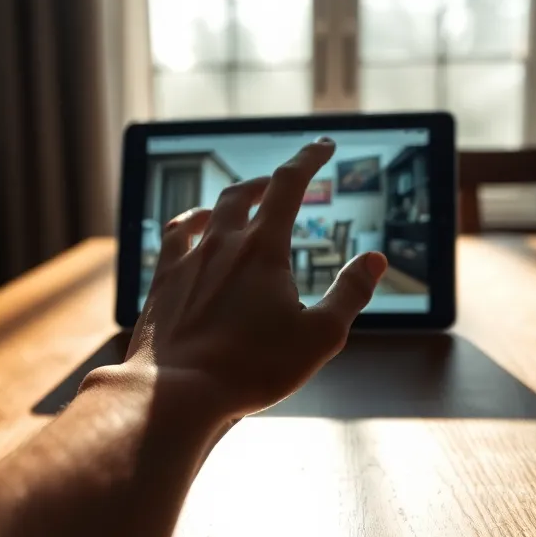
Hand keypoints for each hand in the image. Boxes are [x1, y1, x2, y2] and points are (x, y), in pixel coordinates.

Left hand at [124, 138, 386, 419]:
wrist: (176, 391)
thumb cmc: (252, 368)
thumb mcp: (319, 336)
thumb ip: (350, 294)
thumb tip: (374, 260)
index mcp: (264, 249)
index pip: (289, 184)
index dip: (309, 158)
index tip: (323, 145)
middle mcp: (222, 243)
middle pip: (245, 193)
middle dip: (269, 180)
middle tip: (283, 180)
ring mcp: (187, 261)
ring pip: (208, 211)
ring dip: (230, 200)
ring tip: (241, 201)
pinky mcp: (162, 283)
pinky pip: (174, 238)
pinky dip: (189, 224)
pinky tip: (192, 231)